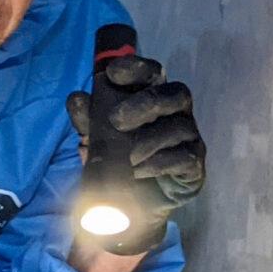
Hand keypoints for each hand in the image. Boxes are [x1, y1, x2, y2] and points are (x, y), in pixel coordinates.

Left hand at [66, 52, 204, 254]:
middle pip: (176, 93)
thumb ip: (86, 120)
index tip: (113, 73)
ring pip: (180, 126)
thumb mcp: (96, 140)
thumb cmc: (117, 160)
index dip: (137, 68)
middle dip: (146, 103)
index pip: (152, 73)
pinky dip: (161, 163)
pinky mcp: (195, 164)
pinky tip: (141, 171)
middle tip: (116, 120)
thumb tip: (77, 98)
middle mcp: (176, 112)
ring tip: (129, 157)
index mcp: (152, 98)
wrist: (132, 203)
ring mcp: (189, 137)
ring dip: (151, 139)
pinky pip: (186, 157)